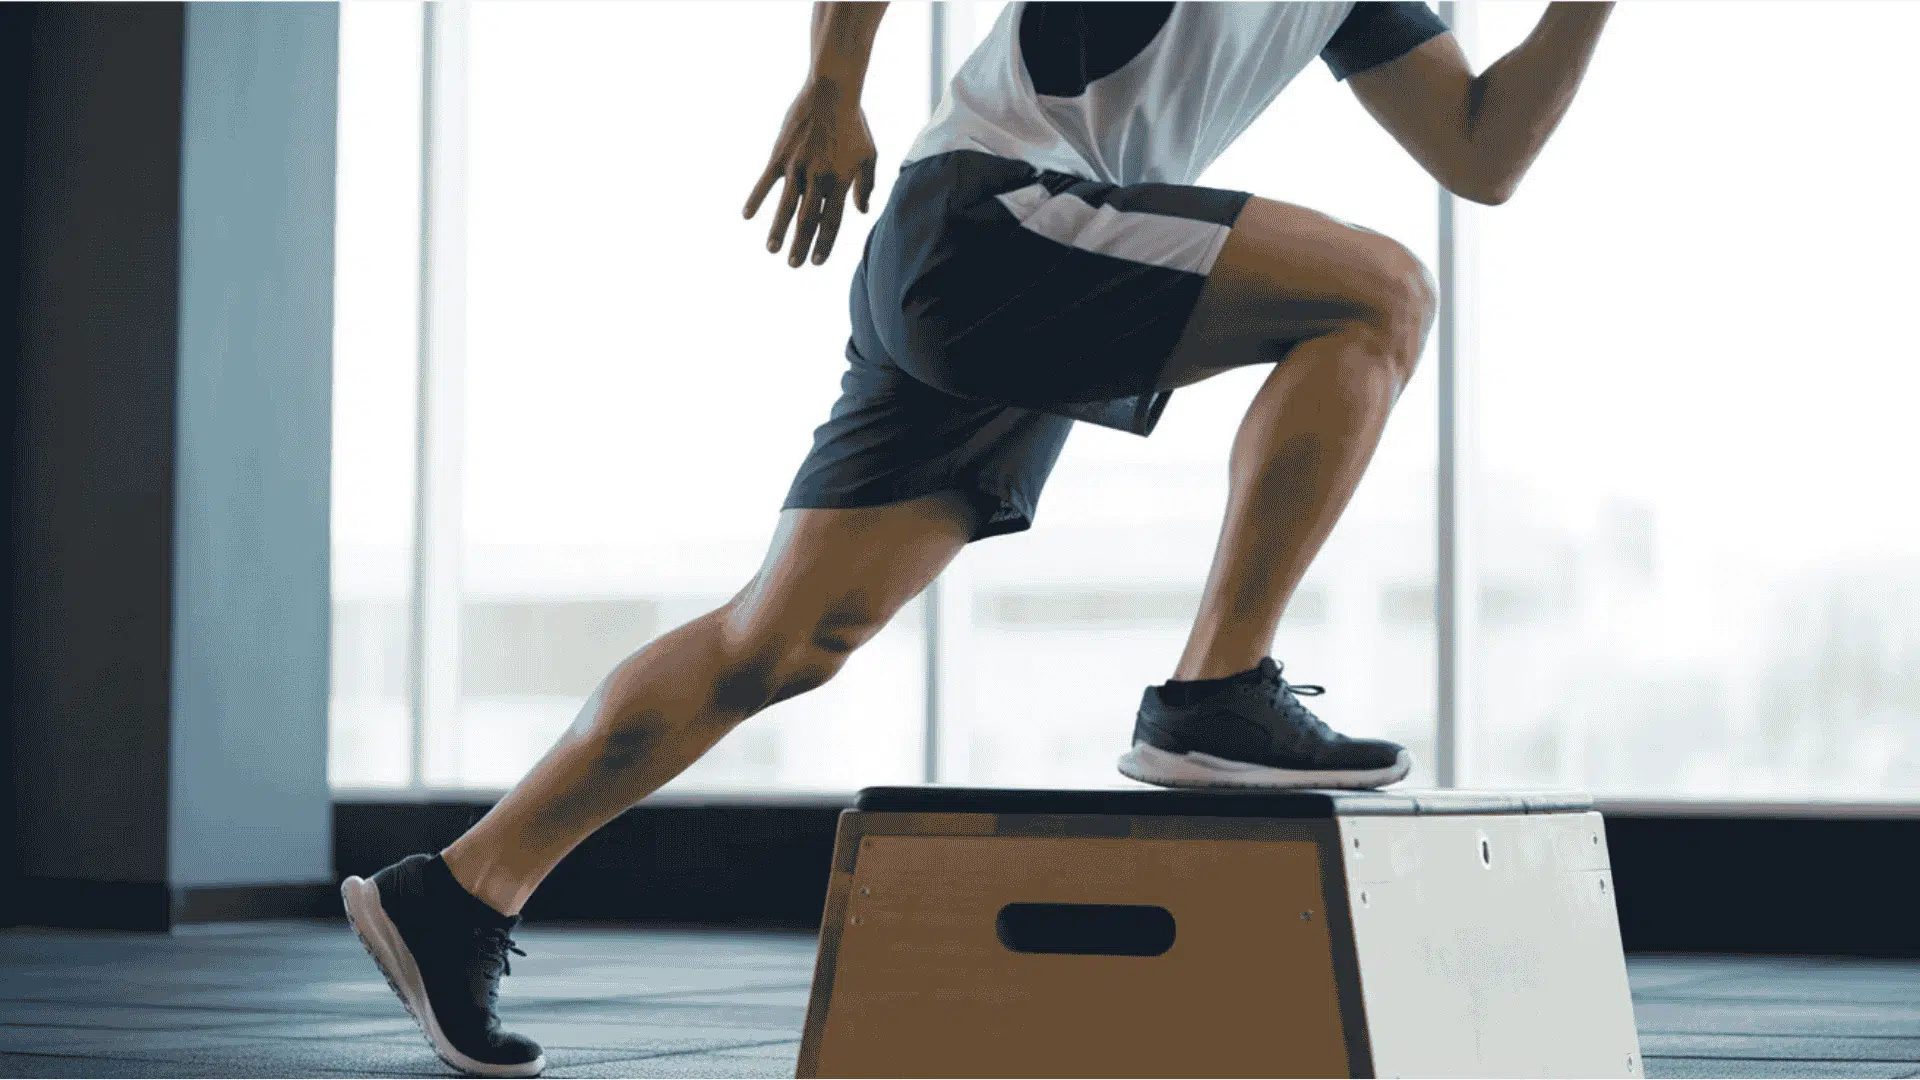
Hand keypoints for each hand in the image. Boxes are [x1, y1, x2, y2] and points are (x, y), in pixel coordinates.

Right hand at [743, 84, 877, 267]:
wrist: (832, 92)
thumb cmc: (853, 123)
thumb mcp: (868, 155)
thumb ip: (866, 185)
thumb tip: (861, 212)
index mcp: (841, 181)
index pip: (832, 221)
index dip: (825, 243)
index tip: (817, 262)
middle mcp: (819, 178)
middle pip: (808, 219)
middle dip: (801, 245)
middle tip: (794, 265)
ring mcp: (798, 167)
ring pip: (786, 206)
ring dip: (778, 230)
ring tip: (772, 250)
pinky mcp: (780, 155)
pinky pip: (765, 182)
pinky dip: (756, 199)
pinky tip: (747, 216)